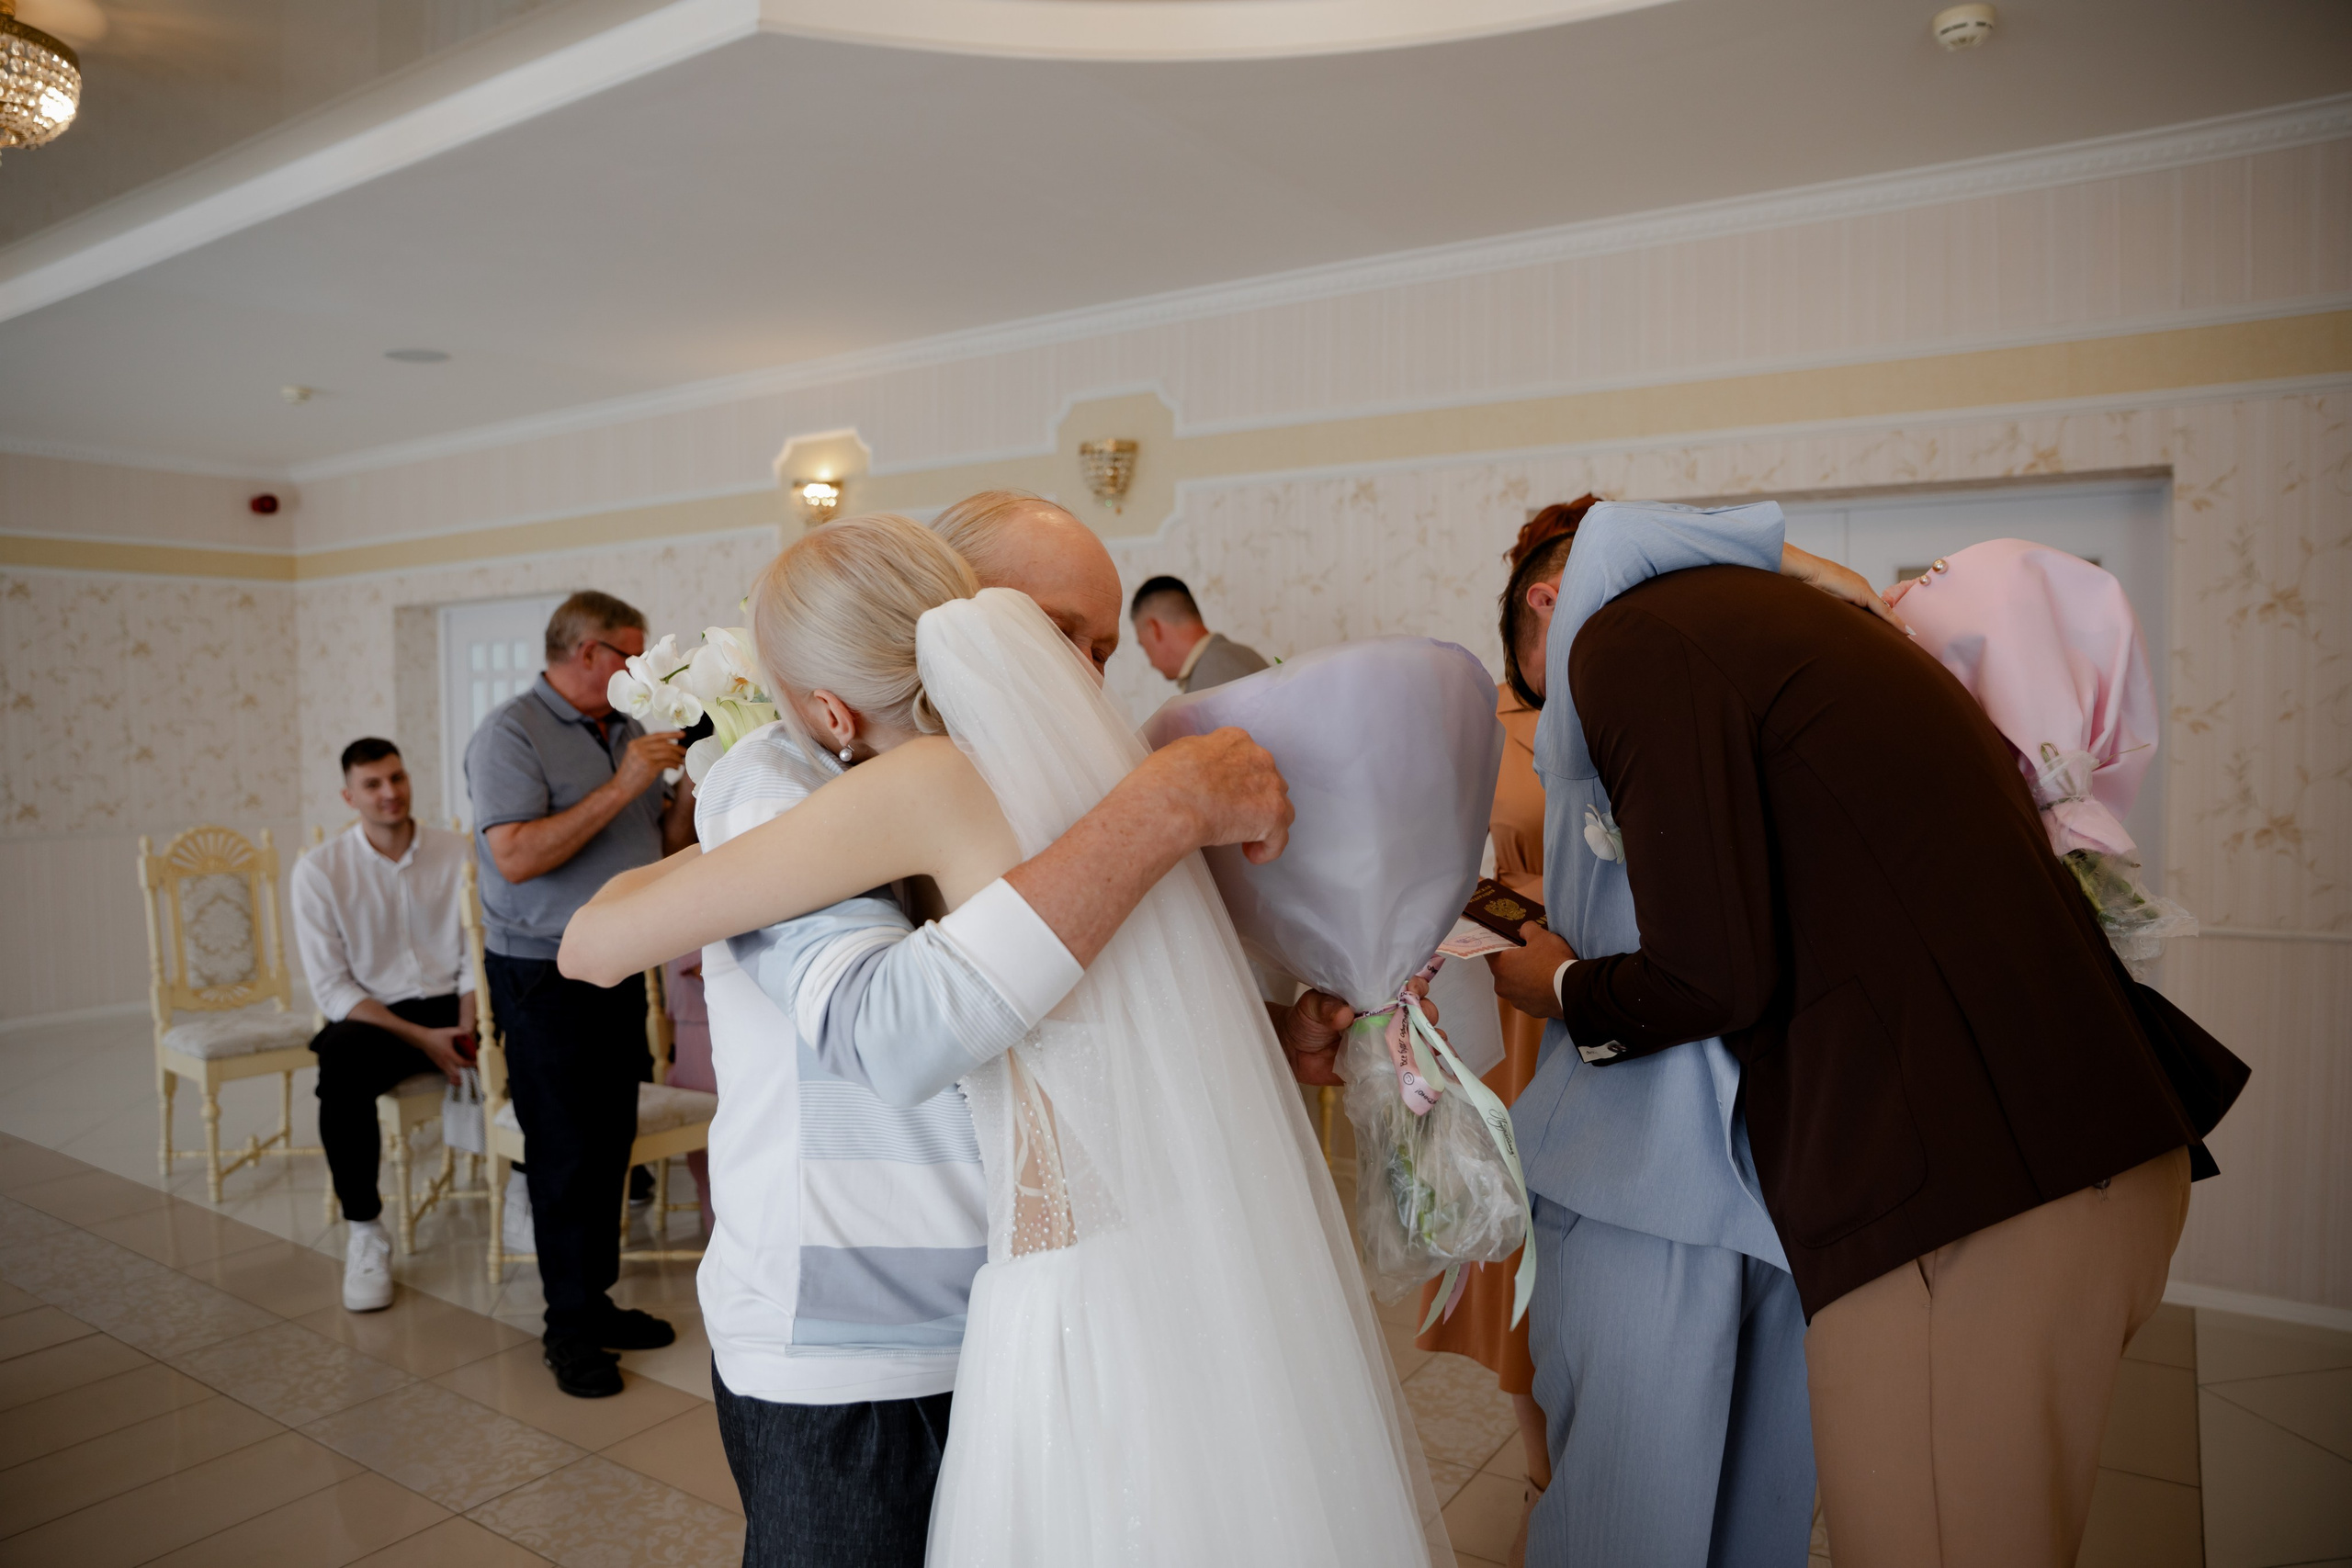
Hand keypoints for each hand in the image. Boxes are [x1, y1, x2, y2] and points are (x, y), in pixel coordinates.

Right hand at [413, 1025, 473, 1084]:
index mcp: (448, 1054)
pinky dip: (454, 1075)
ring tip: (468, 1073)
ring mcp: (441, 1065)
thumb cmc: (436, 1035)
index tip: (476, 1062)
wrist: (423, 1039)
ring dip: (460, 1076)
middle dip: (466, 1073)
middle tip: (473, 1070)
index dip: (470, 1064)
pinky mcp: (439, 1065)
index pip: (462, 1063)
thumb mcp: (449, 1031)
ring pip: (452, 1076)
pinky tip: (460, 1072)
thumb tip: (469, 1030)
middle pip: (457, 1074)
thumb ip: (460, 1030)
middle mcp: (445, 1061)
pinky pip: (448, 1074)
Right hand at [614, 731, 686, 798]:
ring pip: (668, 752)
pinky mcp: (650, 767)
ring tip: (681, 762)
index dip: (671, 734)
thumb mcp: (635, 757)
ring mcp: (644, 757)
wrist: (620, 788)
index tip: (682, 734)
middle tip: (685, 751)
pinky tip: (676, 767)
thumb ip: (647, 750)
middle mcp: (639, 748)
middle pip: (664, 743)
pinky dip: (674, 764)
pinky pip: (668, 762)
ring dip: (677, 757)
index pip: (657, 735)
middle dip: (677, 747)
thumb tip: (668, 746)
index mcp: (635, 743)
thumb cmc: (630, 775)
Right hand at [1139, 728, 1293, 864]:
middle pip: (1267, 781)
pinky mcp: (1273, 816)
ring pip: (1278, 807)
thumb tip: (1200, 770)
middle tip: (1234, 816)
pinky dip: (1267, 848)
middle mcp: (1258, 758)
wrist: (1171, 804)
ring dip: (1263, 822)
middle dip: (1253, 799)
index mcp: (1235, 740)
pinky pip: (1279, 837)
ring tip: (1244, 838)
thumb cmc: (1166, 781)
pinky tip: (1253, 855)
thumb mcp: (1180, 751)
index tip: (1229, 793)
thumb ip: (1201, 758)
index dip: (1239, 779)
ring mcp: (1269, 786)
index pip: (1247, 758)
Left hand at [1271, 979, 1434, 1086]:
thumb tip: (1343, 1013)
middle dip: (1427, 1014)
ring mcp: (1385, 1043)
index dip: (1416, 987)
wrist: (1293, 1053)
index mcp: (1373, 998)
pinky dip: (1418, 1069)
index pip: (1403, 988)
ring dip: (1430, 1041)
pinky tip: (1427, 1069)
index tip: (1415, 990)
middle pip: (1417, 1014)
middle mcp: (1385, 1019)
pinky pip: (1402, 1068)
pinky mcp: (1380, 1067)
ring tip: (1433, 1043)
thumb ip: (1326, 1007)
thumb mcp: (1312, 1006)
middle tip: (1424, 1018)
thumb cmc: (1305, 1021)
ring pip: (1416, 1040)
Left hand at [1486, 922, 1576, 1019]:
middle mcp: (1502, 986)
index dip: (1499, 943)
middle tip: (1530, 953)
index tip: (1508, 939)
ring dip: (1524, 977)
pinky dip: (1535, 990)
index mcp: (1500, 966)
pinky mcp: (1530, 1010)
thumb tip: (1523, 931)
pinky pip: (1528, 996)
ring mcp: (1515, 1000)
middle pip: (1503, 968)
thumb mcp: (1541, 936)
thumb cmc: (1553, 962)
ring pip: (1516, 984)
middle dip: (1514, 960)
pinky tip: (1547, 983)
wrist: (1572, 990)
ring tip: (1542, 969)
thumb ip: (1527, 929)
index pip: (1490, 950)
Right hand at [1781, 544, 1910, 635]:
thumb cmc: (1805, 585)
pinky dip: (1895, 622)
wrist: (1805, 571)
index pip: (1869, 606)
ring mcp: (1862, 590)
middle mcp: (1858, 587)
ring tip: (1908, 637)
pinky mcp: (1864, 594)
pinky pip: (1883, 611)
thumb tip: (1826, 623)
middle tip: (1904, 636)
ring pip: (1882, 611)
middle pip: (1878, 610)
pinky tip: (1907, 632)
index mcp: (1850, 588)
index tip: (1888, 629)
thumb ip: (1830, 607)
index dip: (1879, 618)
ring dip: (1893, 625)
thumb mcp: (1821, 600)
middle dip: (1889, 623)